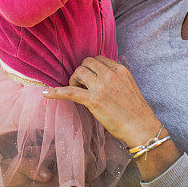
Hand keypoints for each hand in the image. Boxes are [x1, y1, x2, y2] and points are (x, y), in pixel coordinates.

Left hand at [43, 56, 160, 147]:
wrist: (141, 127)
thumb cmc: (136, 111)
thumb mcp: (128, 85)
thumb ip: (115, 78)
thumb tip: (99, 77)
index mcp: (119, 69)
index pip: (98, 59)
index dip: (91, 68)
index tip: (90, 78)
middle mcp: (110, 74)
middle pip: (86, 63)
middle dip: (81, 72)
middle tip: (81, 85)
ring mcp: (101, 86)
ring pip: (78, 72)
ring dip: (74, 80)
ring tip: (76, 91)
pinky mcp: (93, 100)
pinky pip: (70, 92)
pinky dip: (56, 92)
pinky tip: (47, 93)